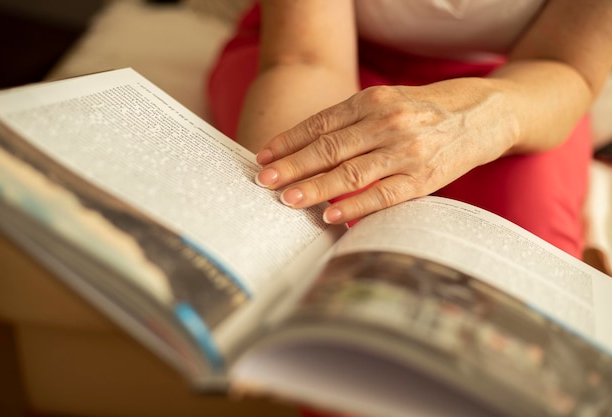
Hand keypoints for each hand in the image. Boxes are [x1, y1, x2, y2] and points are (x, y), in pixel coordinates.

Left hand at [254, 79, 516, 223]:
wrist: (487, 112)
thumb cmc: (428, 110)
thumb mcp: (389, 102)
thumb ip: (354, 121)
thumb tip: (310, 149)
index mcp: (373, 101)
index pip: (320, 124)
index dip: (289, 141)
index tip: (263, 156)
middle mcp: (387, 122)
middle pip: (329, 148)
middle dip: (292, 166)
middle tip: (264, 181)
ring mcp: (407, 149)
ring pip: (351, 172)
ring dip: (316, 187)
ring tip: (288, 199)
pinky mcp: (425, 176)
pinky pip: (383, 194)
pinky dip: (355, 205)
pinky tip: (331, 214)